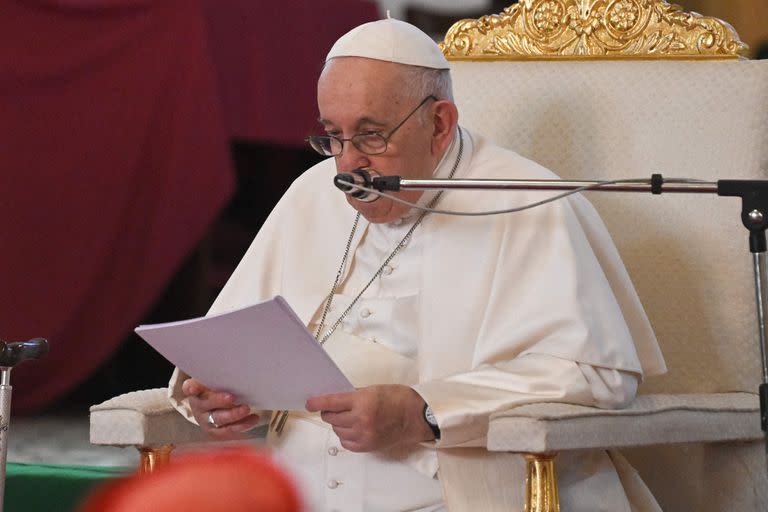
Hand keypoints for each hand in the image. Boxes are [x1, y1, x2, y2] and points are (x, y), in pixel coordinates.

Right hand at [182, 378, 260, 438]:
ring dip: (234, 415)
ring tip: (246, 408)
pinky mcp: (216, 431)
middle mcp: (197, 406)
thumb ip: (218, 375)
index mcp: (194, 390)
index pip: (189, 387)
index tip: (193, 387)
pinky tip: (254, 418)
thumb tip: (232, 368)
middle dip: (219, 401)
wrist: (215, 406)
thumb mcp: (214, 380)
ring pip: (219, 419)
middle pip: (206, 404)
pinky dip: (243, 425)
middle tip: (232, 397)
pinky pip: (229, 430)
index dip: (191, 387)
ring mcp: (206, 420)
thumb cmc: (217, 387)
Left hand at [306, 384, 433, 451]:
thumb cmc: (397, 399)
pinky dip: (345, 435)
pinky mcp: (367, 446)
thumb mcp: (373, 389)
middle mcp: (361, 419)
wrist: (415, 417)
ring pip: (337, 430)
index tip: (309, 403)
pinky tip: (353, 428)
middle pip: (331, 418)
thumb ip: (353, 395)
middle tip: (336, 408)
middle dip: (330, 412)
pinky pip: (345, 442)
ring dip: (338, 423)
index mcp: (363, 401)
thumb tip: (334, 400)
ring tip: (350, 417)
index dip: (317, 402)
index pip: (331, 403)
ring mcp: (364, 435)